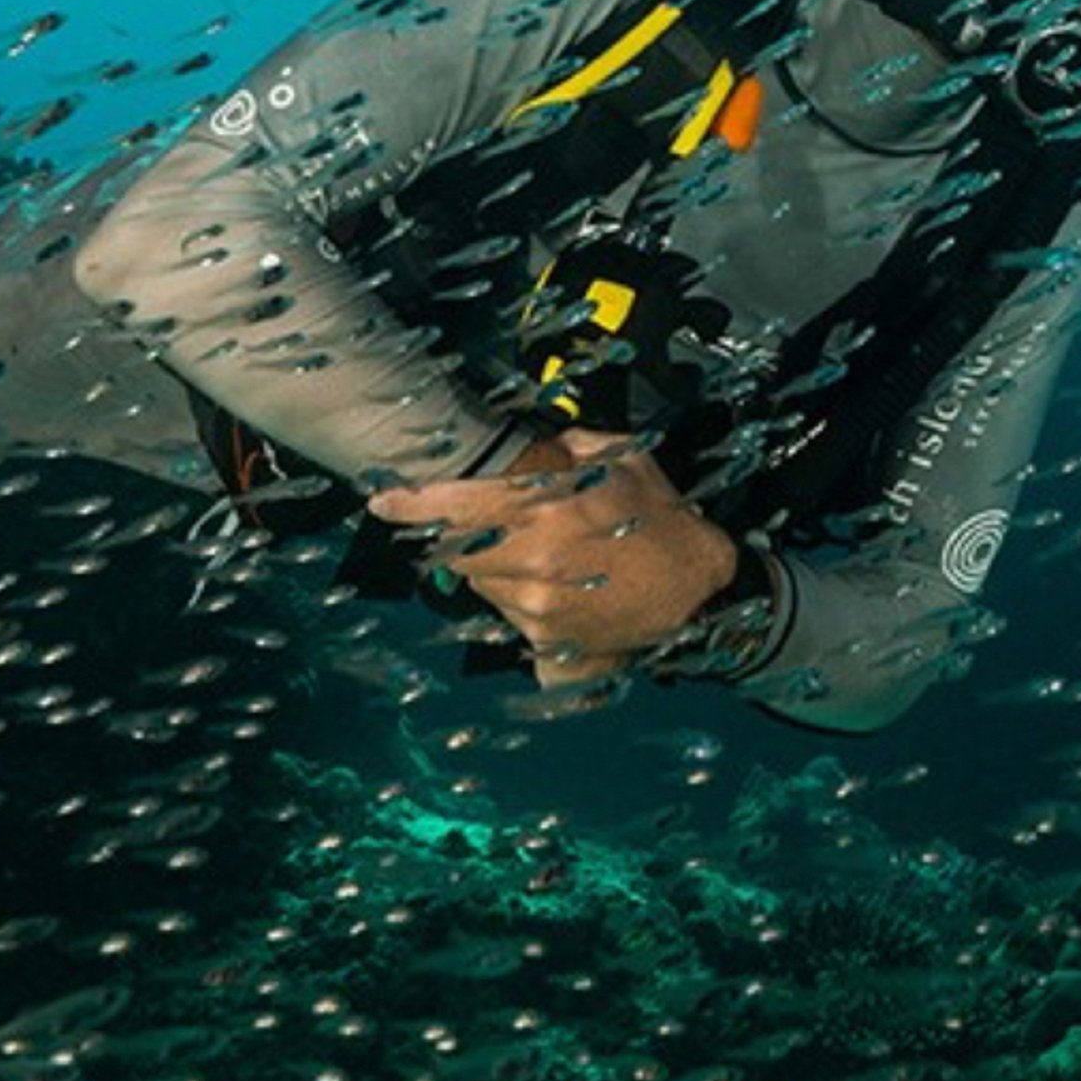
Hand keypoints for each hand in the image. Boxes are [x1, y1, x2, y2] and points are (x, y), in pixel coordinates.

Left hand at [369, 428, 738, 689]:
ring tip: (544, 550)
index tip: (382, 497)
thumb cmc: (664, 523)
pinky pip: (504, 608)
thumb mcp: (624, 459)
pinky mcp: (541, 634)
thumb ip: (568, 446)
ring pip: (477, 578)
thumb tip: (531, 445)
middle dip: (461, 530)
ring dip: (494, 561)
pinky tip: (558, 581)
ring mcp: (532, 602)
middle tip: (494, 519)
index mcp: (543, 506)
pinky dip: (519, 591)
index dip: (408, 502)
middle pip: (456, 545)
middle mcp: (529, 558)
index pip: (452, 503)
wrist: (698, 594)